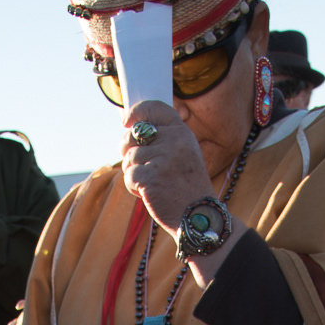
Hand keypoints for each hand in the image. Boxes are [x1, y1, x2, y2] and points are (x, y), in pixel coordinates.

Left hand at [121, 100, 213, 235]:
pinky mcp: (150, 177)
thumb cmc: (186, 187)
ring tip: (151, 184)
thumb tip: (130, 126)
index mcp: (181, 132)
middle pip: (134, 134)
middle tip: (138, 164)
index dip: (136, 112)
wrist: (197, 215)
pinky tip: (148, 194)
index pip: (153, 108)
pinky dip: (133, 187)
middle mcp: (173, 141)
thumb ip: (163, 138)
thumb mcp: (183, 153)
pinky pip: (129, 175)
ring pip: (129, 157)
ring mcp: (162, 158)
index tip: (126, 122)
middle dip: (128, 149)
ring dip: (134, 172)